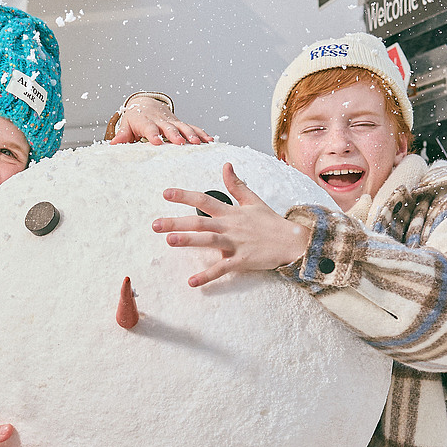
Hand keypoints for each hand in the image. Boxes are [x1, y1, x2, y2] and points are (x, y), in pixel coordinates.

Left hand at [112, 96, 212, 145]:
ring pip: (183, 127)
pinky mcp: (180, 123)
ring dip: (191, 134)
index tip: (157, 142)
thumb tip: (113, 144)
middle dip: (175, 135)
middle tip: (181, 142)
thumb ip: (122, 135)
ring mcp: (172, 121)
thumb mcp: (127, 125)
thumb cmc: (135, 117)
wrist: (146, 103)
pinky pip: (192, 127)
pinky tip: (209, 140)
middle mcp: (161, 120)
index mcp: (146, 121)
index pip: (149, 128)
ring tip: (198, 143)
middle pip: (169, 128)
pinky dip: (201, 133)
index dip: (153, 134)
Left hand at [151, 161, 310, 288]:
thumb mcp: (253, 200)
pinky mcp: (242, 260)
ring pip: (209, 241)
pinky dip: (207, 276)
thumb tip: (225, 165)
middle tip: (155, 224)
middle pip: (200, 222)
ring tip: (169, 241)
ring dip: (189, 241)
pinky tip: (191, 282)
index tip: (165, 193)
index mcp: (231, 212)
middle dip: (177, 222)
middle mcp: (230, 226)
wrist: (292, 241)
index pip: (204, 200)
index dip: (184, 196)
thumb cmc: (271, 222)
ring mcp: (236, 243)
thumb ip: (236, 185)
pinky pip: (222, 268)